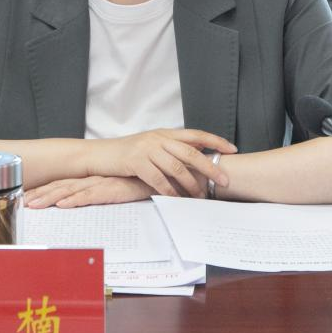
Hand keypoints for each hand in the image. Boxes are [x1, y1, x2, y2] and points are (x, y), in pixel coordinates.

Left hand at [24, 176, 154, 208]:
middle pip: (60, 186)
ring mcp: (102, 183)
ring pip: (70, 191)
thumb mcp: (117, 189)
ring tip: (33, 205)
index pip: (62, 184)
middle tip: (21, 202)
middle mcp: (93, 179)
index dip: (44, 191)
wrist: (163, 176)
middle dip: (40, 194)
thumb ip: (102, 194)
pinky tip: (63, 204)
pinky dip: (75, 200)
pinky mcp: (113, 190)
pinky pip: (90, 195)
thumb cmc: (140, 183)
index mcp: (92, 179)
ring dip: (50, 198)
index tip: (26, 198)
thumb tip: (85, 203)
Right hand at [87, 128, 235, 197]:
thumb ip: (172, 148)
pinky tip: (177, 200)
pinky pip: (158, 179)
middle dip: (209, 167)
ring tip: (200, 197)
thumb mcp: (152, 145)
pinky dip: (170, 191)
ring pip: (176, 167)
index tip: (232, 149)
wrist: (99, 155)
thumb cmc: (127, 154)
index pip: (195, 134)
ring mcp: (147, 149)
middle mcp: (158, 138)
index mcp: (165, 133)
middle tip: (223, 181)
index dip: (215, 140)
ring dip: (191, 184)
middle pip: (190, 152)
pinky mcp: (136, 162)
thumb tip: (198, 152)